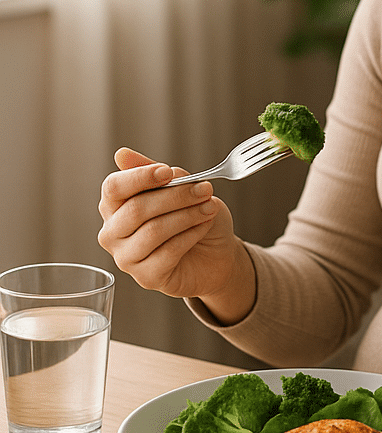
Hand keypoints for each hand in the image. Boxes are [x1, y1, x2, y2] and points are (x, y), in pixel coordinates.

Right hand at [97, 148, 254, 323]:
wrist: (216, 253)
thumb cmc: (194, 218)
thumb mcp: (181, 189)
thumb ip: (156, 175)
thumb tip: (123, 155)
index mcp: (115, 206)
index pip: (113, 188)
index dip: (140, 177)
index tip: (168, 172)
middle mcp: (113, 233)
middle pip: (136, 209)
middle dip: (176, 196)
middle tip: (205, 189)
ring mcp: (126, 258)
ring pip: (154, 231)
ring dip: (188, 215)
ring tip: (210, 207)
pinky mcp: (146, 277)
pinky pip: (168, 252)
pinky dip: (191, 235)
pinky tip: (204, 226)